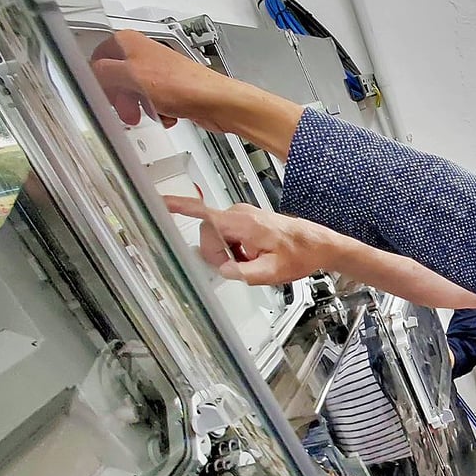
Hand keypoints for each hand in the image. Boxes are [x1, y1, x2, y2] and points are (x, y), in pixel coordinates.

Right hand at [90, 30, 236, 130]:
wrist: (216, 103)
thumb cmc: (184, 86)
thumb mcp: (132, 77)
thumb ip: (105, 73)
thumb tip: (91, 74)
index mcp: (131, 43)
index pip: (99, 58)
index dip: (98, 80)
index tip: (100, 96)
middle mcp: (145, 55)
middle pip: (117, 79)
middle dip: (120, 98)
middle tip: (123, 111)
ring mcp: (158, 74)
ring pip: (136, 94)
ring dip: (139, 108)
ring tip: (146, 116)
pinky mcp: (171, 91)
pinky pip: (154, 104)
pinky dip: (157, 113)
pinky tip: (165, 116)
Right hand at [165, 195, 330, 284]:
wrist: (317, 244)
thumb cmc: (301, 252)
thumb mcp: (274, 271)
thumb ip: (247, 273)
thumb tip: (225, 271)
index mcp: (243, 223)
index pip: (204, 214)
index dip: (179, 207)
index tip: (158, 202)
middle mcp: (240, 214)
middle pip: (208, 234)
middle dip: (217, 254)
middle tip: (238, 267)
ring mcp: (242, 216)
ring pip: (217, 237)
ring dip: (228, 253)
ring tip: (252, 260)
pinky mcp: (245, 221)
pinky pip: (227, 237)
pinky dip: (234, 250)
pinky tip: (251, 256)